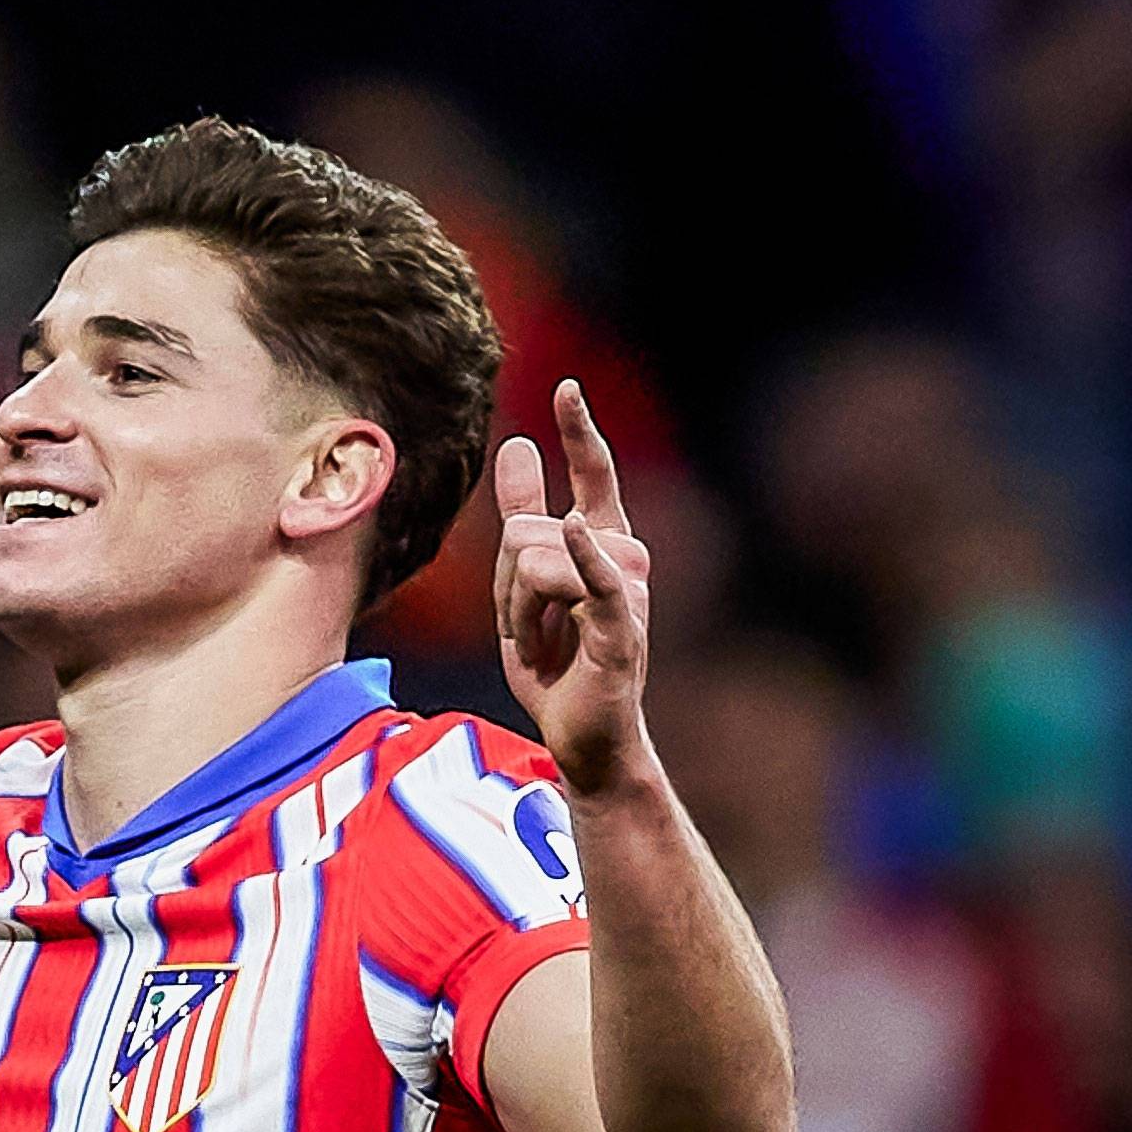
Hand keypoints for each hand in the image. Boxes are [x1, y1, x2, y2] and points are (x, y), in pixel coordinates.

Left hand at [492, 380, 652, 792]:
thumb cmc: (559, 670)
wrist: (585, 741)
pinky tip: (577, 530)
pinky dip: (585, 558)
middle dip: (504, 586)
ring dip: (516, 616)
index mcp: (602, 545)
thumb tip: (516, 443)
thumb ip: (522, 519)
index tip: (566, 390)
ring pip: (536, 562)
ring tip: (542, 651)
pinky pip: (597, 581)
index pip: (595, 475)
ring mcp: (626, 592)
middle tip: (528, 633)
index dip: (580, 432)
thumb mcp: (522, 590)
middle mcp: (624, 558)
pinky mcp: (620, 629)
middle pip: (528, 531)